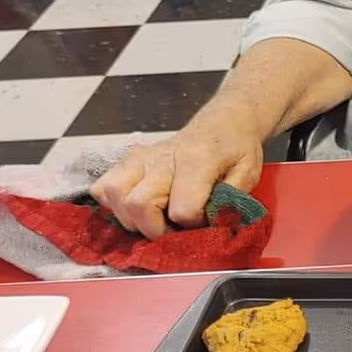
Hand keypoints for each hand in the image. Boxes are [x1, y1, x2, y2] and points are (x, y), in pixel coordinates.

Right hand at [91, 106, 264, 239]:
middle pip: (139, 204)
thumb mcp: (247, 174)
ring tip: (153, 218)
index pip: (182, 209)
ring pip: (114, 194)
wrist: (223, 122)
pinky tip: (134, 207)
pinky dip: (113, 203)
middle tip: (173, 229)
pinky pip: (104, 185)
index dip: (192, 224)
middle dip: (155, 229)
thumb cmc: (235, 148)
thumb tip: (209, 227)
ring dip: (131, 217)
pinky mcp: (129, 159)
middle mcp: (163, 158)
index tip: (202, 221)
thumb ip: (230, 202)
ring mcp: (141, 157)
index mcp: (197, 161)